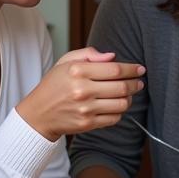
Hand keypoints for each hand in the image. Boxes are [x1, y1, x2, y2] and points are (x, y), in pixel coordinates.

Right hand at [18, 47, 145, 141]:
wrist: (38, 114)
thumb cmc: (54, 85)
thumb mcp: (65, 62)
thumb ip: (88, 53)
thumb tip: (112, 56)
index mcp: (77, 71)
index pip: (114, 69)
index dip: (132, 69)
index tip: (140, 69)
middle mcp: (82, 90)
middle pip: (122, 87)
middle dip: (136, 84)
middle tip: (139, 82)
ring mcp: (85, 108)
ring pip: (122, 104)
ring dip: (130, 98)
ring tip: (128, 94)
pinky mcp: (87, 123)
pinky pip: (114, 117)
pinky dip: (119, 111)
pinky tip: (116, 105)